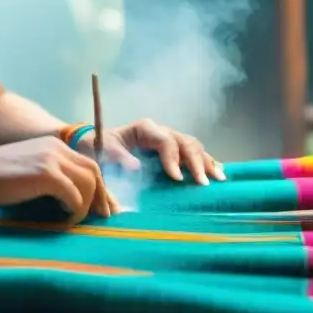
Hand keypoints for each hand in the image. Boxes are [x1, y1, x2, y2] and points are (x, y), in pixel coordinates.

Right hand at [0, 136, 120, 223]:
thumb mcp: (28, 170)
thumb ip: (48, 177)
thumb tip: (68, 200)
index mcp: (54, 146)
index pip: (88, 165)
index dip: (99, 187)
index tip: (103, 206)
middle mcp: (57, 148)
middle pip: (94, 172)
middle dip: (102, 196)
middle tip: (103, 217)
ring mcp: (53, 159)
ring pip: (88, 184)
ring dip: (86, 206)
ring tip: (75, 220)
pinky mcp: (47, 174)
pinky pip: (74, 196)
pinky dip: (73, 212)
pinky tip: (63, 221)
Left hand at [79, 118, 224, 185]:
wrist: (94, 145)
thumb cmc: (98, 147)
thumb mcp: (103, 151)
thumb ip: (118, 158)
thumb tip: (136, 167)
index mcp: (144, 129)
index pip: (165, 140)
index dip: (173, 158)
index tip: (176, 177)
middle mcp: (159, 131)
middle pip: (184, 142)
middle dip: (195, 162)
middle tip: (201, 183)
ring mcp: (167, 140)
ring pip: (193, 146)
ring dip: (206, 161)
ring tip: (217, 179)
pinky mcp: (171, 151)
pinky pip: (192, 153)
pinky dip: (205, 161)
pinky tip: (218, 172)